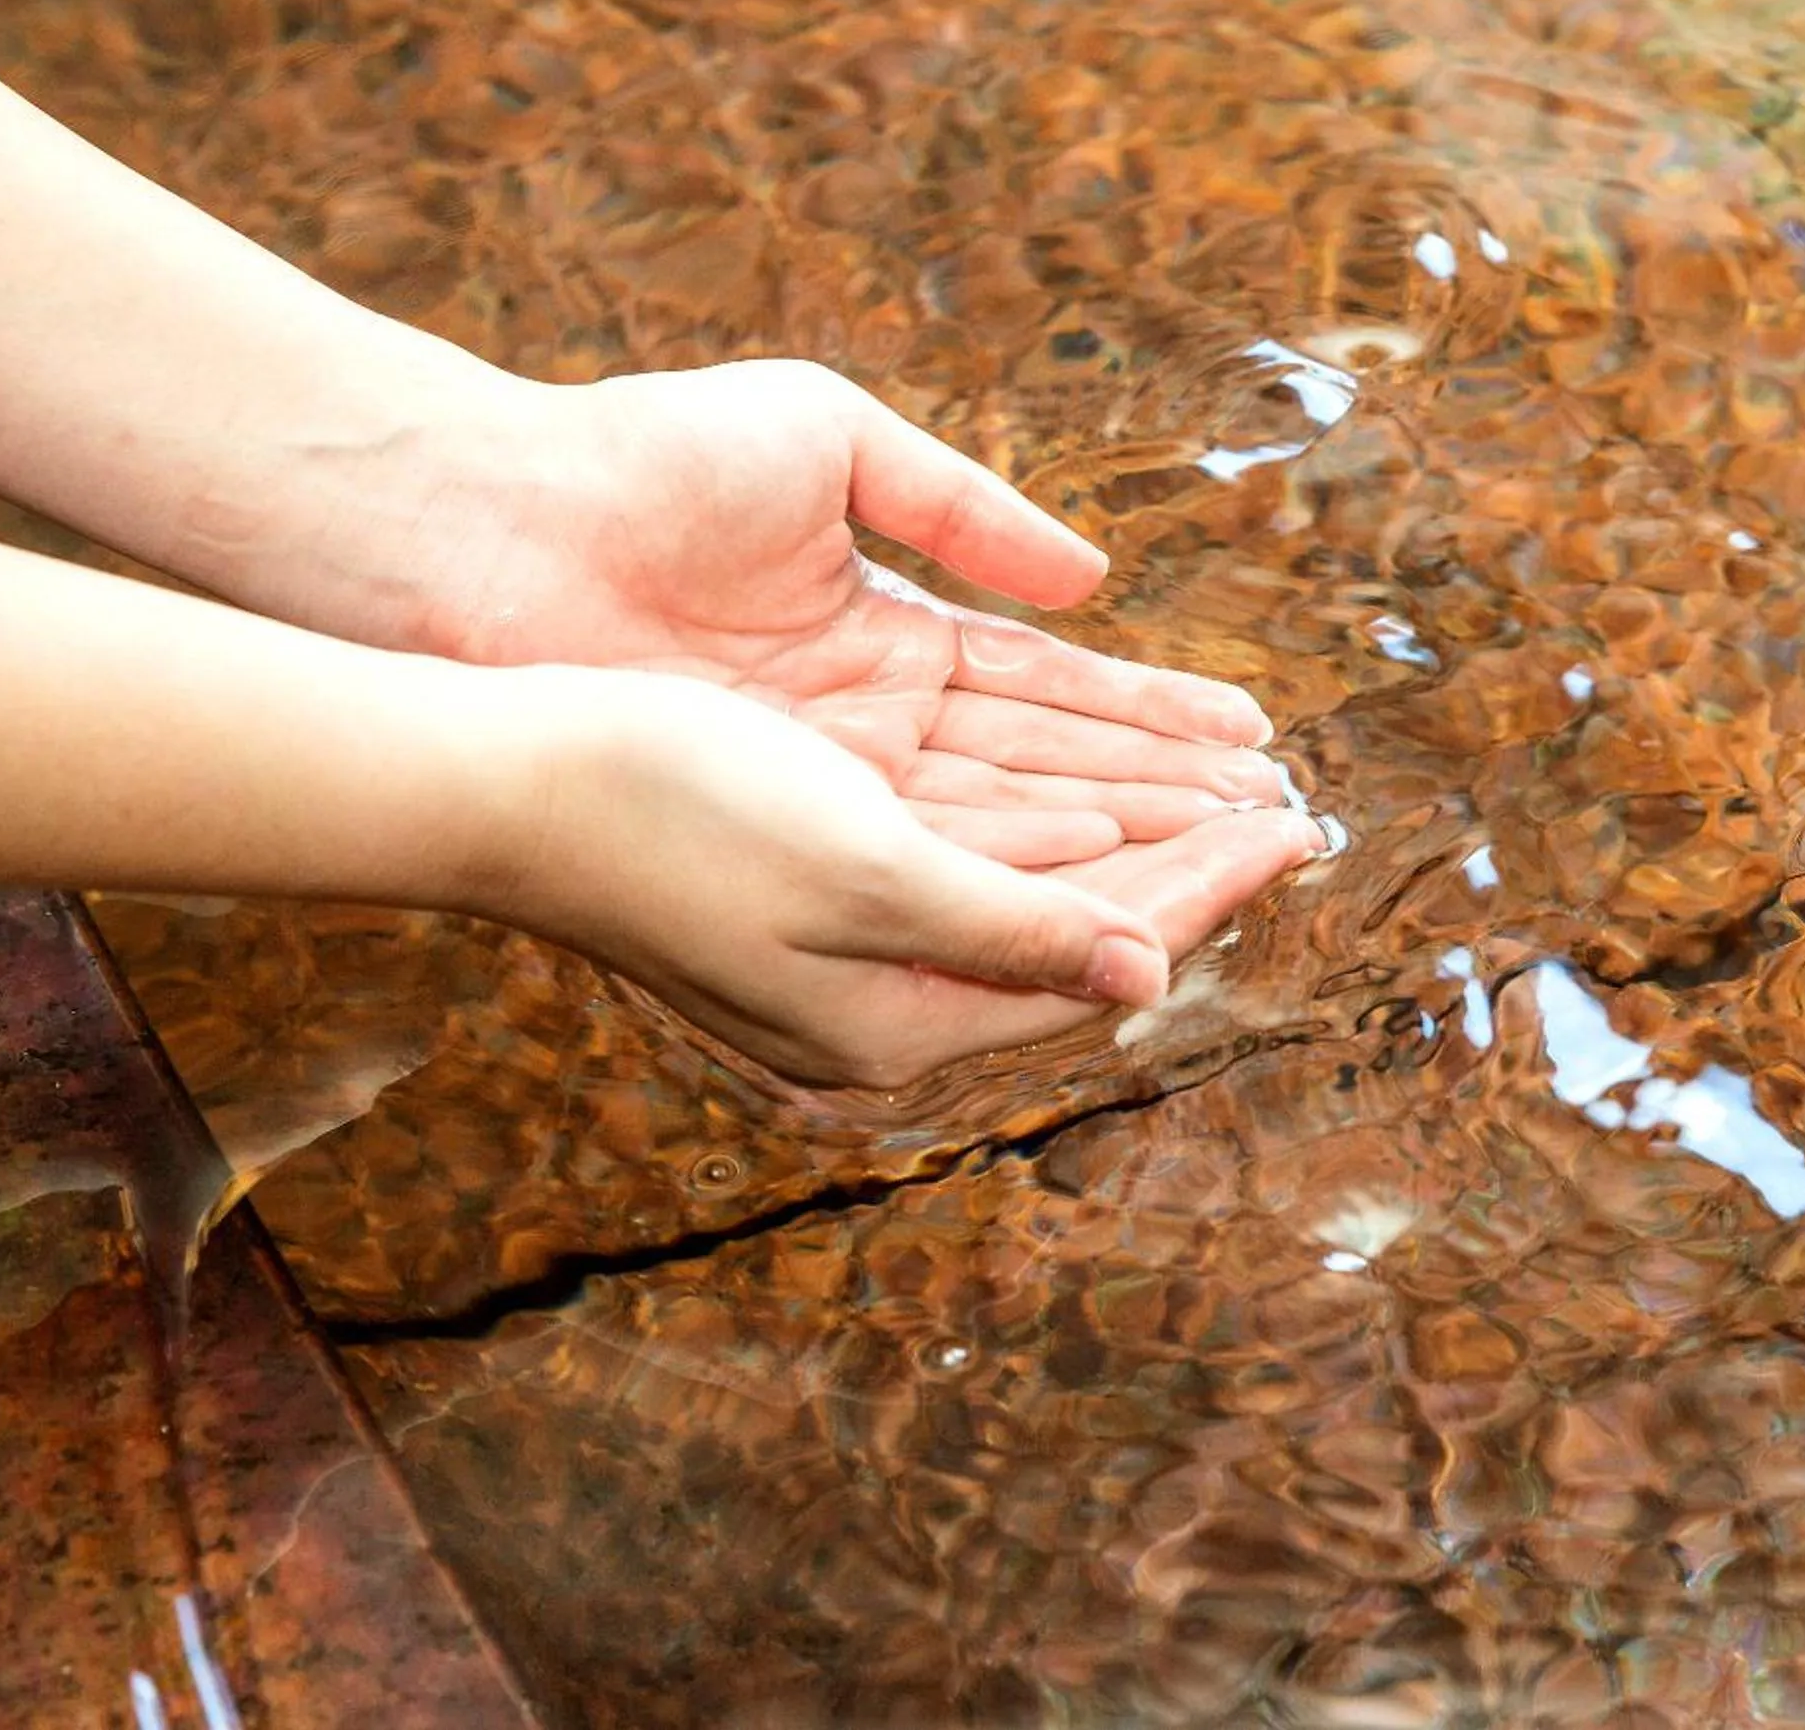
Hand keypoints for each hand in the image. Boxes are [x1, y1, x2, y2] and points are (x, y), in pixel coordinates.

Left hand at [407, 359, 1286, 855]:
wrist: (484, 525)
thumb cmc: (642, 457)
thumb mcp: (832, 441)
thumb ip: (966, 508)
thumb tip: (1095, 580)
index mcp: (885, 632)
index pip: (1052, 691)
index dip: (1155, 716)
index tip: (1254, 738)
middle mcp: (868, 726)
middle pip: (1050, 774)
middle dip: (1167, 799)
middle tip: (1283, 823)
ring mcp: (828, 783)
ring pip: (1008, 825)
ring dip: (1124, 842)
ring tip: (1236, 855)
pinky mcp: (783, 822)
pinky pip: (932, 852)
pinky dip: (1027, 864)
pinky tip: (1123, 878)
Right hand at [485, 666, 1321, 1087]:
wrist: (505, 777)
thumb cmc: (676, 809)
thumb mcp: (864, 870)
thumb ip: (1014, 926)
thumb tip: (1151, 973)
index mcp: (895, 1027)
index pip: (1100, 958)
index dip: (1207, 886)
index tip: (1299, 821)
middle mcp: (876, 1017)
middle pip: (1076, 942)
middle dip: (1185, 874)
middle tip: (1292, 813)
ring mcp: (839, 968)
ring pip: (1028, 904)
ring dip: (1124, 848)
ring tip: (1220, 801)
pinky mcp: (808, 909)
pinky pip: (969, 878)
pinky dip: (1042, 836)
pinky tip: (1085, 797)